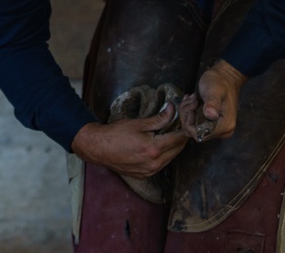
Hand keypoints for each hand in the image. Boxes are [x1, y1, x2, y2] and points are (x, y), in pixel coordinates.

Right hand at [71, 103, 187, 178]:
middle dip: (181, 137)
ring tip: (170, 134)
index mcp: (154, 149)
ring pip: (170, 158)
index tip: (186, 120)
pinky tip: (158, 146)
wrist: (98, 148)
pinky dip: (163, 155)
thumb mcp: (138, 123)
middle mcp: (154, 164)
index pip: (179, 139)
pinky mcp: (144, 175)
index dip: (185, 128)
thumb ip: (159, 118)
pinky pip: (161, 165)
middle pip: (177, 150)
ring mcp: (149, 172)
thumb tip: (173, 109)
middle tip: (181, 126)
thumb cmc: (116, 133)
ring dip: (173, 147)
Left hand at [180, 60, 247, 140]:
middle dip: (187, 114)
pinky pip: (192, 122)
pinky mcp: (210, 123)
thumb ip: (212, 103)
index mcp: (225, 127)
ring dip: (187, 111)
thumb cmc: (220, 82)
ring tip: (192, 97)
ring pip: (190, 127)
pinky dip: (188, 111)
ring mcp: (216, 128)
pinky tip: (191, 100)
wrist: (225, 77)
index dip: (190, 122)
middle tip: (192, 99)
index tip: (192, 105)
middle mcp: (221, 132)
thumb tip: (211, 115)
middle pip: (193, 132)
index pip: (199, 135)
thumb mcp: (214, 90)